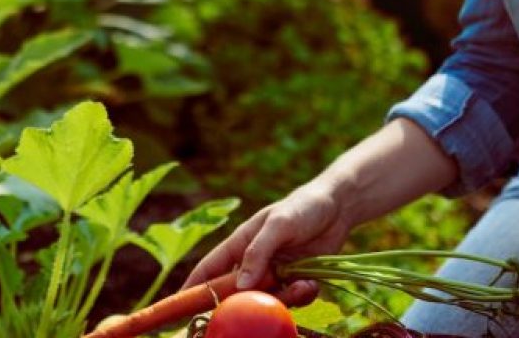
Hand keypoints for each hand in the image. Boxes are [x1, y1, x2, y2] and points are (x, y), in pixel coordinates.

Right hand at [181, 181, 351, 305]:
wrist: (339, 207)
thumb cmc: (302, 207)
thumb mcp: (278, 224)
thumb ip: (258, 252)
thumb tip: (240, 285)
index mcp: (240, 244)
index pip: (210, 269)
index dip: (193, 288)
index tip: (180, 307)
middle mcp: (254, 262)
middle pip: (239, 293)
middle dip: (248, 303)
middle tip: (258, 310)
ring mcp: (275, 273)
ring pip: (268, 300)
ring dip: (284, 298)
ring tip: (301, 283)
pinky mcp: (296, 280)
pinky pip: (293, 299)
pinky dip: (302, 295)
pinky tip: (312, 281)